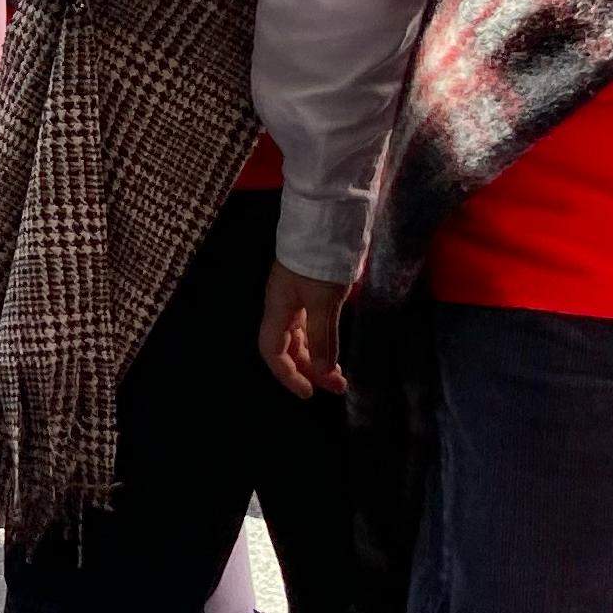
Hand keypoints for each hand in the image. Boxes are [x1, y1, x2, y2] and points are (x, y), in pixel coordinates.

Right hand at [260, 264, 350, 398]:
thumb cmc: (320, 259)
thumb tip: (322, 372)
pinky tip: (335, 350)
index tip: (310, 393)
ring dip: (319, 358)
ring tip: (340, 375)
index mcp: (278, 308)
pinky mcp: (311, 290)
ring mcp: (297, 297)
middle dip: (309, 370)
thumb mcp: (324, 301)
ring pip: (302, 338)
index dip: (288, 375)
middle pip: (288, 347)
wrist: (327, 219)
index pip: (272, 351)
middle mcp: (283, 306)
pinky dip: (323, 342)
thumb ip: (322, 338)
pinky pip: (312, 325)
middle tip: (337, 386)